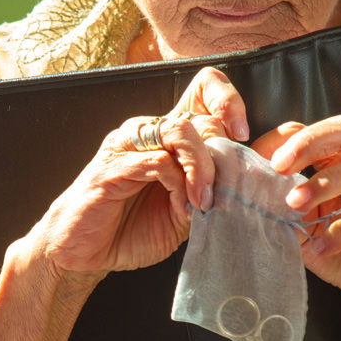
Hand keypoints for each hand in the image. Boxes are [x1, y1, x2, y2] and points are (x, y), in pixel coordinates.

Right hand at [21, 68, 244, 288]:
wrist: (84, 253)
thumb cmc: (132, 229)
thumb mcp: (187, 210)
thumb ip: (214, 188)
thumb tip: (256, 174)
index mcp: (167, 136)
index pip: (203, 87)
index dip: (229, 101)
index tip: (243, 135)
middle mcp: (148, 131)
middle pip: (199, 115)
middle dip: (221, 155)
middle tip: (223, 192)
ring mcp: (128, 145)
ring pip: (180, 131)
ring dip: (201, 168)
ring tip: (203, 202)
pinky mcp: (112, 166)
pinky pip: (156, 161)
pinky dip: (177, 184)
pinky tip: (181, 209)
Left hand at [256, 115, 340, 340]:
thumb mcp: (308, 228)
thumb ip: (286, 208)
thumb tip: (250, 191)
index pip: (327, 133)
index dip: (294, 139)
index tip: (264, 159)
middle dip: (309, 143)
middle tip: (279, 166)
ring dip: (323, 183)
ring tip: (294, 204)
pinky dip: (340, 232)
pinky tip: (322, 248)